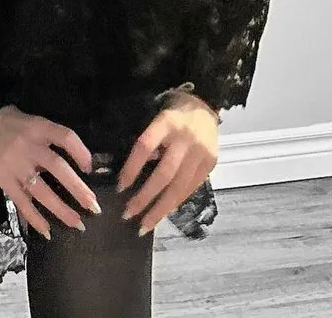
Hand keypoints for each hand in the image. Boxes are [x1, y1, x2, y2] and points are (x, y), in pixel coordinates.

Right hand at [0, 105, 101, 239]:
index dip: (81, 153)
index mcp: (39, 127)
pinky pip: (21, 201)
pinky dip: (34, 217)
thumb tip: (78, 160)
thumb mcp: (34, 120)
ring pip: (41, 190)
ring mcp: (15, 164)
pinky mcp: (2, 179)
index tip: (90, 168)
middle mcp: (28, 146)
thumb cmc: (12, 121)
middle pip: (57, 167)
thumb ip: (51, 137)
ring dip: (60, 209)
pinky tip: (47, 231)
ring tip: (77, 224)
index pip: (65, 137)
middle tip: (93, 206)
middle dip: (77, 188)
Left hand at [115, 93, 219, 236]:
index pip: (145, 147)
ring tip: (145, 225)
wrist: (204, 106)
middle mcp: (186, 138)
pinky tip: (163, 213)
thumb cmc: (171, 113)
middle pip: (164, 174)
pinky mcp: (211, 164)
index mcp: (166, 122)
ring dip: (160, 209)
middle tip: (128, 214)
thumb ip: (147, 142)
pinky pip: (190, 189)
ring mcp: (201, 153)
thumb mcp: (154, 118)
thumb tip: (129, 173)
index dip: (131, 168)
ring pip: (179, 187)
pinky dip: (175, 203)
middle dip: (145, 197)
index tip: (120, 188)